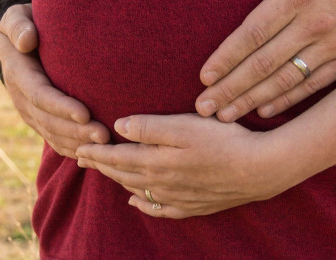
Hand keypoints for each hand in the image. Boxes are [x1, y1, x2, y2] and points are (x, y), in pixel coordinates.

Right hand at [0, 4, 109, 157]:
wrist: (22, 40)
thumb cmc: (26, 24)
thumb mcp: (16, 18)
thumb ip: (18, 25)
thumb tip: (27, 41)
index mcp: (19, 74)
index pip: (40, 95)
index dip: (60, 107)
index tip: (85, 114)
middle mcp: (23, 97)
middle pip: (49, 121)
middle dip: (76, 131)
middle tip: (104, 136)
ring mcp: (31, 111)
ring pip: (53, 134)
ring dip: (79, 142)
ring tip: (106, 146)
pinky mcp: (41, 118)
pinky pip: (55, 139)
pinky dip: (73, 149)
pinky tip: (95, 154)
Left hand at [76, 114, 291, 218]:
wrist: (257, 169)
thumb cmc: (222, 141)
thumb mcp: (184, 126)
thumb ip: (150, 127)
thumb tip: (118, 127)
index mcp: (156, 162)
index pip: (117, 158)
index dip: (97, 153)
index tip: (79, 149)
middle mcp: (161, 183)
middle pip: (123, 175)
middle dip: (101, 166)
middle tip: (82, 160)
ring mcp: (177, 197)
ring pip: (137, 190)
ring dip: (117, 181)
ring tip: (105, 175)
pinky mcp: (193, 204)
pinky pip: (159, 208)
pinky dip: (143, 204)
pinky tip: (137, 202)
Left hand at [196, 0, 335, 121]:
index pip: (252, 33)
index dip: (225, 58)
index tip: (204, 76)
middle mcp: (313, 24)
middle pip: (262, 64)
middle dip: (230, 88)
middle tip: (204, 106)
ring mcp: (334, 44)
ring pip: (285, 80)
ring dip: (252, 99)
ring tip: (225, 115)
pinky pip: (314, 85)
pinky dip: (289, 100)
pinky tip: (265, 110)